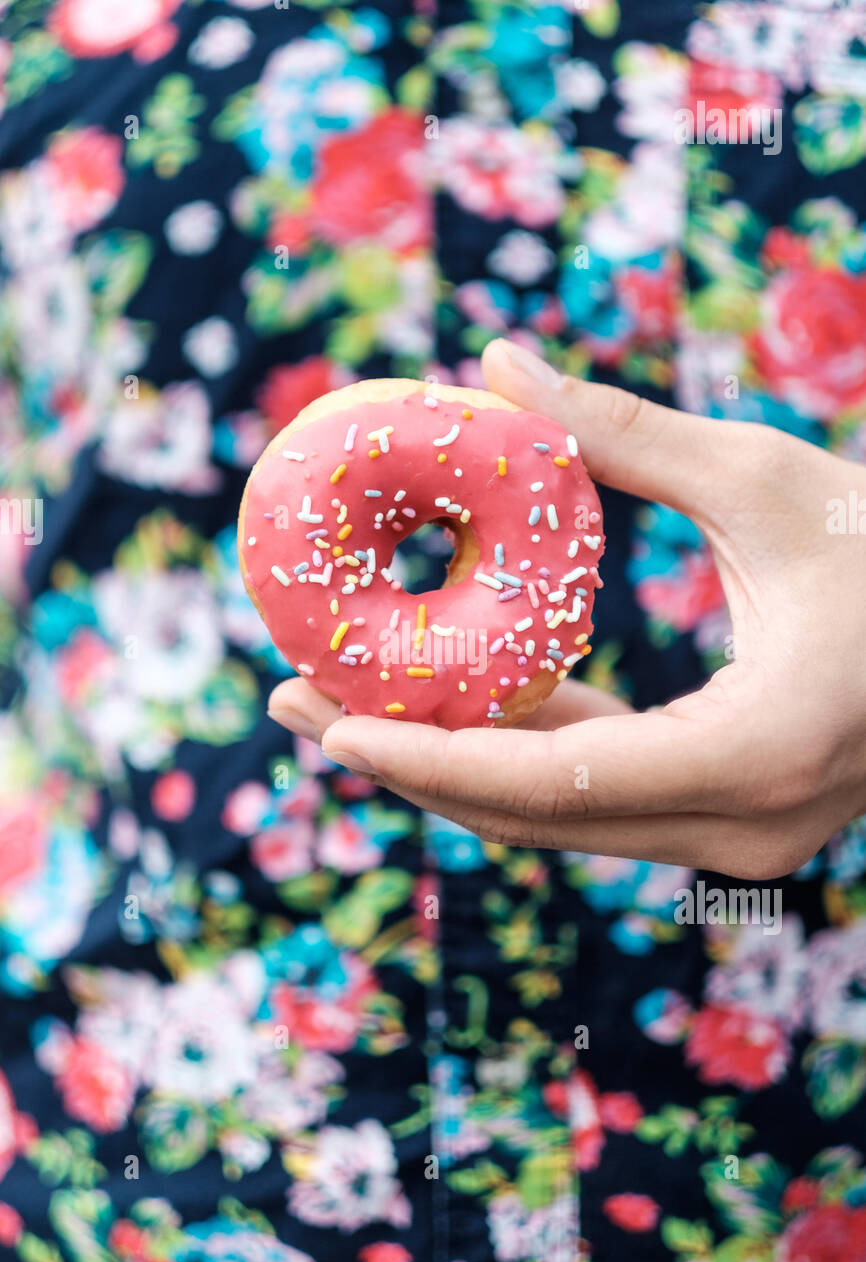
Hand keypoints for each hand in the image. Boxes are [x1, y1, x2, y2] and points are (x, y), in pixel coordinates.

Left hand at [268, 339, 865, 878]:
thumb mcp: (763, 478)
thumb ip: (623, 436)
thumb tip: (496, 364)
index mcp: (755, 754)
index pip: (552, 785)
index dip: (429, 759)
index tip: (327, 722)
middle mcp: (742, 826)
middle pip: (534, 817)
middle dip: (410, 763)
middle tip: (299, 702)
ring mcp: (741, 834)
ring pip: (560, 816)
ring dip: (454, 761)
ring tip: (347, 700)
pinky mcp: (735, 813)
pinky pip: (603, 792)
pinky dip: (526, 751)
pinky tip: (452, 696)